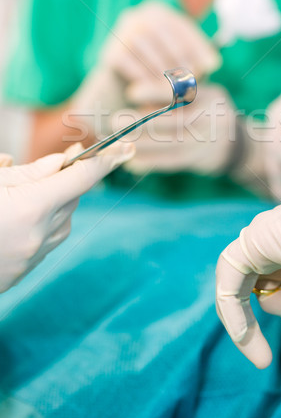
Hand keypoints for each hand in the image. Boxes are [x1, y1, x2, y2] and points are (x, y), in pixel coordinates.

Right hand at [0, 143, 133, 292]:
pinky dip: (45, 221)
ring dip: (56, 200)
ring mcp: (34, 256)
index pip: (83, 178)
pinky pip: (51, 237)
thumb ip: (31, 173)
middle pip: (74, 195)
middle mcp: (41, 235)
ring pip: (65, 217)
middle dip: (69, 177)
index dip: (107, 160)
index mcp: (32, 208)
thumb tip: (62, 163)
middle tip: (59, 162)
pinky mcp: (26, 269)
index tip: (126, 148)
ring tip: (23, 195)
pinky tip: (17, 218)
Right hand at [72, 0, 220, 137]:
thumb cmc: (159, 76)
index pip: (180, 24)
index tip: (211, 66)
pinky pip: (127, 61)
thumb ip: (197, 60)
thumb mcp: (181, 64)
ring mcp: (119, 32)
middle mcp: (136, 16)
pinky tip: (153, 91)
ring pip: (143, 44)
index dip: (198, 45)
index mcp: (157, 12)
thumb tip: (213, 63)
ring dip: (160, 68)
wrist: (123, 94)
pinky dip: (142, 76)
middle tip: (191, 79)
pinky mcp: (108, 52)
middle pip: (160, 30)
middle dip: (179, 57)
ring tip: (174, 88)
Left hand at [122, 84, 239, 175]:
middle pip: (177, 121)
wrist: (233, 144)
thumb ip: (170, 95)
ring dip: (142, 144)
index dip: (156, 91)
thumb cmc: (203, 111)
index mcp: (211, 95)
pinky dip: (150, 162)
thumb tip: (134, 95)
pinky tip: (130, 162)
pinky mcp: (199, 160)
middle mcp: (213, 118)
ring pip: (173, 144)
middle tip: (115, 120)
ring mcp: (208, 141)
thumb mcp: (196, 95)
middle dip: (143, 122)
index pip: (184, 91)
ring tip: (119, 142)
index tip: (131, 92)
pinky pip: (172, 162)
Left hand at [216, 158, 280, 367]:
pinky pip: (230, 273)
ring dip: (239, 319)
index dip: (276, 301)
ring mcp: (267, 231)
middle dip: (250, 316)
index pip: (271, 273)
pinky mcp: (259, 236)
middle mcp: (278, 233)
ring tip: (260, 353)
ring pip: (234, 276)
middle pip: (248, 276)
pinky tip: (242, 336)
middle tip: (264, 358)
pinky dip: (231, 307)